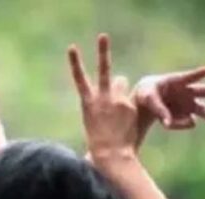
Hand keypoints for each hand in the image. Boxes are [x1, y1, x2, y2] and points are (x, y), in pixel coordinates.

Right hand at [68, 34, 138, 164]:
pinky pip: (132, 98)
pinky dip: (132, 106)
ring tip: (119, 104)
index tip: (72, 47)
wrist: (111, 155)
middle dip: (103, 51)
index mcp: (87, 103)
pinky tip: (129, 120)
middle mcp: (101, 97)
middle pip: (104, 69)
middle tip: (103, 37)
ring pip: (121, 82)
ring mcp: (117, 99)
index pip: (79, 78)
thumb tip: (100, 113)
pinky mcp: (130, 104)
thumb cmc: (98, 147)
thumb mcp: (91, 126)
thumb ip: (97, 111)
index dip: (75, 62)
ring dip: (121, 87)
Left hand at [134, 67, 204, 145]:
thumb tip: (168, 124)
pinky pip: (185, 123)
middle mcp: (187, 92)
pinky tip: (167, 121)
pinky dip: (176, 125)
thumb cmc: (147, 93)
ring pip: (202, 110)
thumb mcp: (148, 99)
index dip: (198, 74)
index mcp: (177, 81)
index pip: (189, 77)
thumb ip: (159, 109)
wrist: (147, 102)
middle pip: (204, 91)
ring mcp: (188, 104)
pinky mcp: (187, 116)